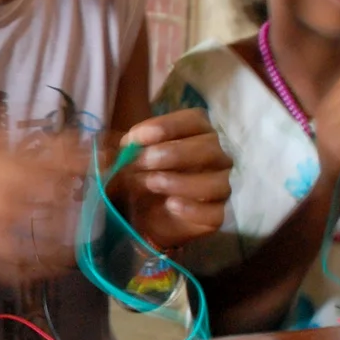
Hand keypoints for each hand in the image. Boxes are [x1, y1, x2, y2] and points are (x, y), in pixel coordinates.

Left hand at [115, 109, 232, 248]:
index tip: (135, 138)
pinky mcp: (217, 216)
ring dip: (180, 181)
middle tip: (141, 162)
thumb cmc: (142, 179)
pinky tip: (170, 205)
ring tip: (151, 183)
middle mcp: (217, 157)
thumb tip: (117, 149)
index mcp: (199, 134)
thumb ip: (124, 152)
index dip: (167, 125)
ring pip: (217, 182)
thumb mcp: (128, 162)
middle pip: (210, 147)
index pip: (195, 120)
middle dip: (172, 153)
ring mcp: (221, 187)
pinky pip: (215, 214)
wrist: (144, 218)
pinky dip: (192, 209)